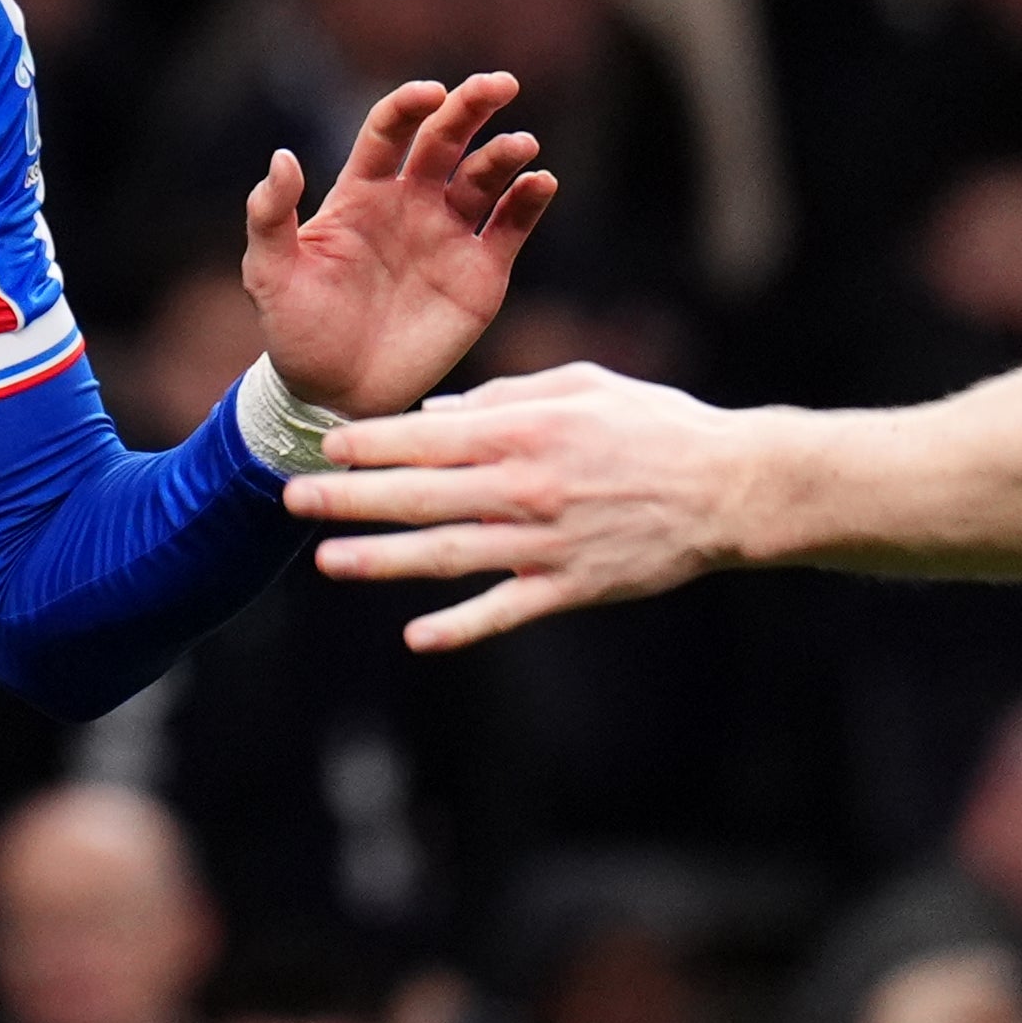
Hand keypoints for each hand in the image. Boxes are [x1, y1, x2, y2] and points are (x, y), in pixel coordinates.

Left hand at [244, 75, 553, 417]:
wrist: (336, 394)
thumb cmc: (296, 330)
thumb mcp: (269, 273)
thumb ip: (271, 214)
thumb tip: (283, 157)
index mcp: (362, 192)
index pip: (390, 131)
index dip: (409, 106)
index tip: (430, 93)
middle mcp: (411, 203)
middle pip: (446, 139)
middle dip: (472, 107)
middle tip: (498, 85)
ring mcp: (449, 234)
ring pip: (484, 177)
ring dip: (504, 155)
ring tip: (522, 144)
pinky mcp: (480, 272)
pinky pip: (510, 226)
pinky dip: (529, 201)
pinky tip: (541, 182)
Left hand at [284, 362, 761, 648]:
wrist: (730, 489)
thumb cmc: (656, 425)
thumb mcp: (583, 386)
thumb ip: (505, 396)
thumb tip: (435, 417)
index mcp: (528, 431)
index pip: (429, 438)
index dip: (371, 443)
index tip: (325, 444)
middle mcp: (526, 488)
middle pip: (421, 496)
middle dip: (351, 498)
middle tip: (292, 499)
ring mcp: (546, 543)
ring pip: (448, 555)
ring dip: (384, 560)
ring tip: (328, 562)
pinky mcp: (571, 587)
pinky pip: (505, 611)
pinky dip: (461, 627)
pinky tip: (416, 636)